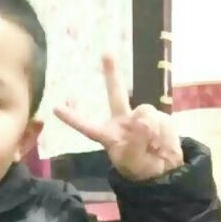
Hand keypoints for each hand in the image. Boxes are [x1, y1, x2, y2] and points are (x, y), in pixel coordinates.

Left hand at [53, 54, 182, 181]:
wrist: (165, 170)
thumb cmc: (140, 168)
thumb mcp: (133, 162)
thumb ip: (136, 142)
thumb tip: (142, 118)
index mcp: (108, 135)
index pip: (86, 126)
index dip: (72, 118)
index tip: (55, 108)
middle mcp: (122, 121)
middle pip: (115, 94)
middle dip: (112, 73)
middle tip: (106, 52)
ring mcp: (140, 116)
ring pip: (144, 113)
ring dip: (151, 131)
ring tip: (153, 146)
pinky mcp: (158, 117)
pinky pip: (159, 119)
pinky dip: (162, 132)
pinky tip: (161, 141)